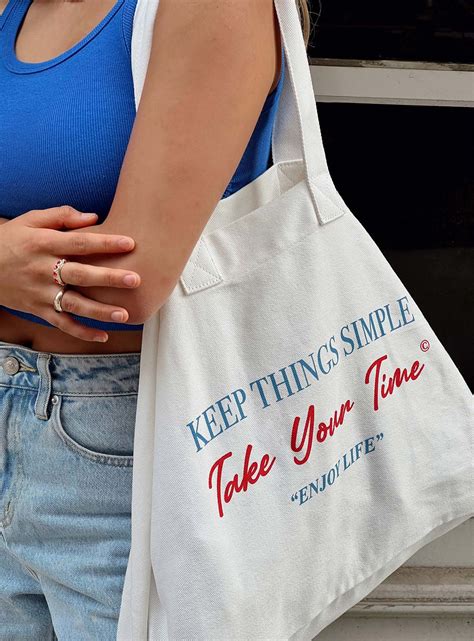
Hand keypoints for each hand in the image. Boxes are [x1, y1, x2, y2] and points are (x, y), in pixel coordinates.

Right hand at [0, 206, 140, 341]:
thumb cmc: (10, 240)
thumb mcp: (30, 220)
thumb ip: (61, 216)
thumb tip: (94, 217)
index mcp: (43, 243)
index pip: (79, 243)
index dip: (105, 243)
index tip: (131, 243)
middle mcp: (43, 269)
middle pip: (80, 275)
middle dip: (108, 278)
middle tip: (134, 279)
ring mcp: (40, 293)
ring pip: (73, 304)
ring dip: (99, 311)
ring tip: (124, 314)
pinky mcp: (37, 310)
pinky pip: (61, 324)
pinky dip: (81, 332)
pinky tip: (103, 336)